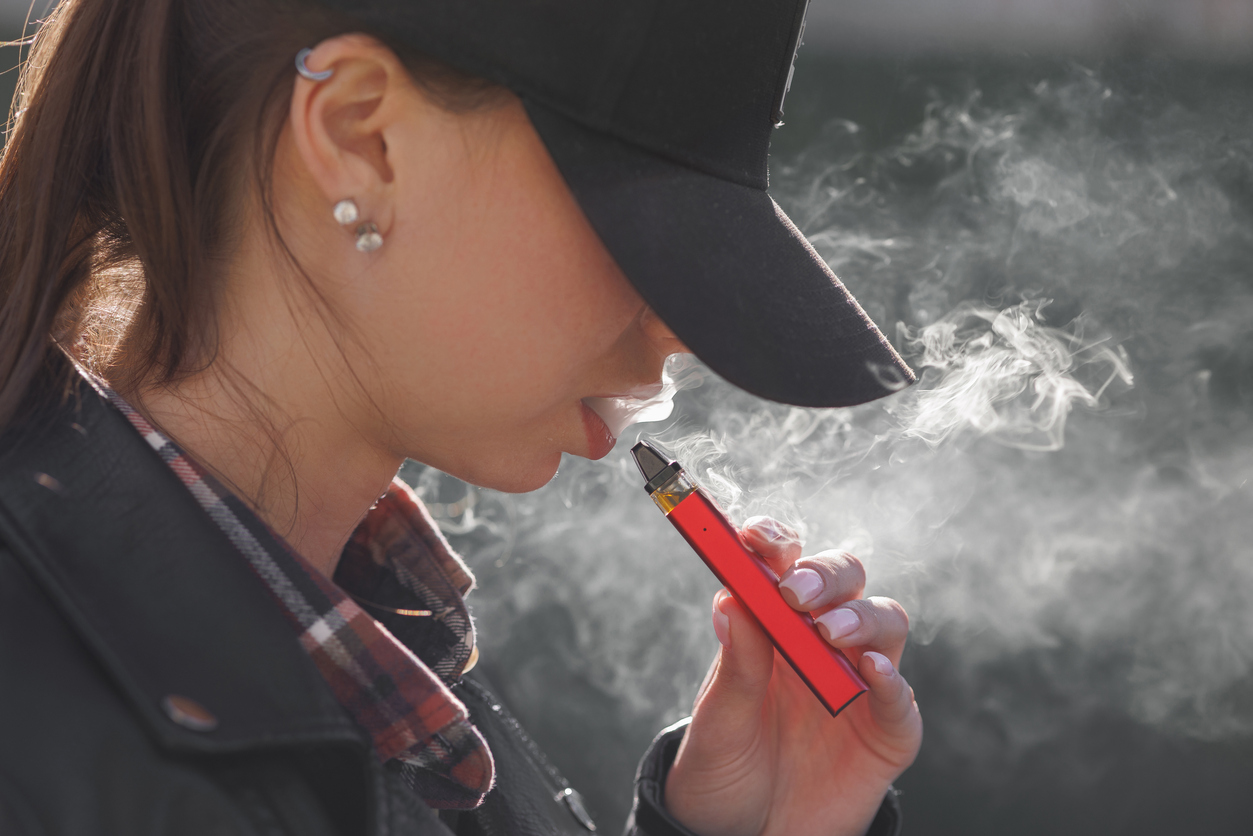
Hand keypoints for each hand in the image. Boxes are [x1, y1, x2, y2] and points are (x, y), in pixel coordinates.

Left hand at [664, 517, 921, 835]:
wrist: (742, 835)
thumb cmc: (725, 767)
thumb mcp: (719, 718)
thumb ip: (736, 664)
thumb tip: (731, 597)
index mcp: (774, 624)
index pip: (783, 563)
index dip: (774, 540)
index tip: (754, 536)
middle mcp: (822, 641)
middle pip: (844, 579)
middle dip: (824, 574)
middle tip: (795, 593)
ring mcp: (859, 683)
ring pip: (884, 621)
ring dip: (859, 618)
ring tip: (829, 633)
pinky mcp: (886, 733)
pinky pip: (902, 700)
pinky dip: (893, 683)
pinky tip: (871, 673)